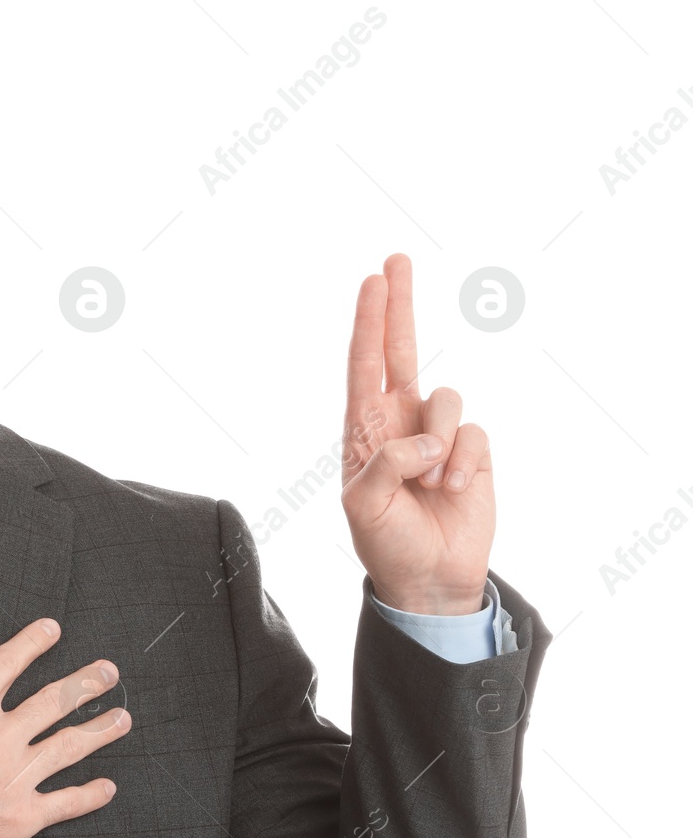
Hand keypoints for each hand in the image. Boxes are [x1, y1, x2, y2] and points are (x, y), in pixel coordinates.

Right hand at [0, 618, 126, 837]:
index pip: (7, 664)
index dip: (32, 642)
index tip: (52, 630)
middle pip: (53, 701)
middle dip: (86, 683)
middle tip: (108, 672)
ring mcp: (13, 780)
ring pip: (69, 747)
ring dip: (100, 730)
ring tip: (122, 718)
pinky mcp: (20, 820)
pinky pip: (66, 803)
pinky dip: (90, 795)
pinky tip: (107, 787)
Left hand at [341, 252, 494, 614]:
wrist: (428, 578)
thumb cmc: (385, 542)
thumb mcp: (363, 506)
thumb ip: (384, 464)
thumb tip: (425, 438)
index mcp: (364, 428)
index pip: (364, 364)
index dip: (368, 322)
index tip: (372, 281)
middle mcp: (400, 421)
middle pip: (402, 350)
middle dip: (399, 305)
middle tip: (395, 260)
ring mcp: (438, 433)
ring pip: (449, 399)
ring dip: (440, 444)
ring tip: (428, 485)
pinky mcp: (472, 451)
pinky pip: (474, 434)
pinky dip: (463, 464)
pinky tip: (453, 492)